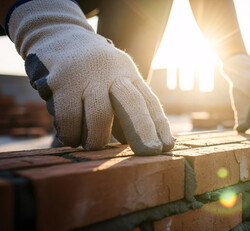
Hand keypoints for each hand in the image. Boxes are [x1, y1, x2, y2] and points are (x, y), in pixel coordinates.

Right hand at [8, 0, 173, 153]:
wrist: (58, 36)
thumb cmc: (91, 71)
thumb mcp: (113, 83)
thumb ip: (122, 110)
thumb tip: (128, 141)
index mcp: (128, 74)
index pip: (148, 102)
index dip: (159, 126)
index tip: (167, 147)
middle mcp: (111, 73)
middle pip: (132, 103)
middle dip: (144, 131)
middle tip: (150, 152)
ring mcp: (87, 75)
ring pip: (100, 115)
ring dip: (98, 139)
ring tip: (93, 146)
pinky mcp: (62, 80)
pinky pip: (69, 117)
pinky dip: (72, 134)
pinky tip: (71, 139)